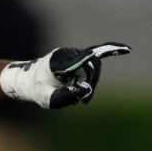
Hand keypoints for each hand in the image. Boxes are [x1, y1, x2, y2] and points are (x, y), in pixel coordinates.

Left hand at [0, 42, 131, 108]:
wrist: (26, 81)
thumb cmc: (36, 90)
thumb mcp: (47, 98)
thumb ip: (65, 95)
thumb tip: (84, 90)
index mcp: (60, 60)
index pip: (85, 59)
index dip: (103, 55)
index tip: (124, 49)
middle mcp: (68, 53)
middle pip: (92, 64)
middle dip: (92, 82)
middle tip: (85, 101)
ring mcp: (72, 55)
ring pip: (92, 67)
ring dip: (89, 83)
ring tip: (78, 98)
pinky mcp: (75, 58)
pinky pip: (91, 62)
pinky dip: (97, 68)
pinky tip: (124, 51)